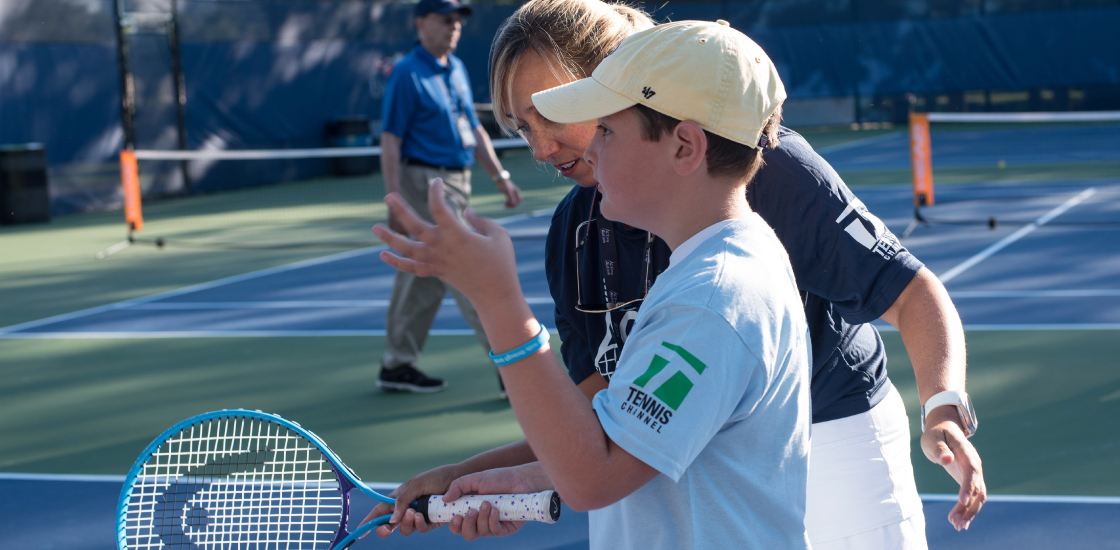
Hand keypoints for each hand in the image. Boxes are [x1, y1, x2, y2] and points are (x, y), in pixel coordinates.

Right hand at [357, 463, 461, 537]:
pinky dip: (420, 524)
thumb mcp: (417, 484)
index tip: (360, 531)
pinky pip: (422, 529)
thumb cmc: (437, 477)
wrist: (460, 480)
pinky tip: (423, 516)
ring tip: (413, 513)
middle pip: (391, 524)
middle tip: (387, 529)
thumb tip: (392, 520)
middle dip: (386, 528)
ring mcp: (420, 516)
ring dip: (406, 523)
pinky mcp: (432, 522)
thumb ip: (402, 501)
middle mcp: (408, 507)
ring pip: (406, 529)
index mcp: (400, 496)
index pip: (381, 509)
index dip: (370, 520)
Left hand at [372, 178, 522, 308]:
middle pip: (414, 225)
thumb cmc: (501, 263)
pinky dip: (396, 262)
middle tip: (388, 196)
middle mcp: (441, 246)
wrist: (495, 294)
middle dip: (399, 209)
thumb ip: (481, 220)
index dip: (435, 192)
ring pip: (405, 248)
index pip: (439, 207)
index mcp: (456, 234)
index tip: (436, 182)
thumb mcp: (498, 235)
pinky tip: (383, 254)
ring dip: (389, 237)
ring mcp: (435, 260)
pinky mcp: (435, 272)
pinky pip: (410, 267)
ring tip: (375, 227)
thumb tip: (466, 212)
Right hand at [443, 464, 554, 540]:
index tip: (455, 515)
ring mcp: (493, 525)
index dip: (454, 524)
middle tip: (471, 511)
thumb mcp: (475, 479)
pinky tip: (496, 510)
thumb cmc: (498, 478)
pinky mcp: (506, 528)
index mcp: (471, 510)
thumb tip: (444, 500)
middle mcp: (481, 520)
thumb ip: (458, 486)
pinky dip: (493, 522)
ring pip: (481, 533)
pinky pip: (495, 532)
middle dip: (467, 525)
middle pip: (467, 534)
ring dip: (482, 519)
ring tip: (488, 503)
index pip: (457, 525)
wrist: (521, 479)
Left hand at [921, 407, 985, 530]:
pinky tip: (960, 521)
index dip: (968, 485)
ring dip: (969, 512)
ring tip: (957, 526)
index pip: (971, 470)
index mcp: (966, 452)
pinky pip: (973, 497)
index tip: (962, 500)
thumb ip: (940, 448)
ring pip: (978, 496)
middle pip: (977, 488)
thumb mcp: (933, 438)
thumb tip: (947, 458)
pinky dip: (968, 509)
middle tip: (956, 523)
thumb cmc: (936, 433)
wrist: (945, 429)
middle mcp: (974, 464)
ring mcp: (974, 473)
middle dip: (968, 507)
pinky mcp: (970, 480)